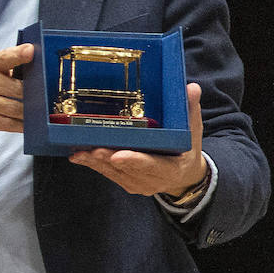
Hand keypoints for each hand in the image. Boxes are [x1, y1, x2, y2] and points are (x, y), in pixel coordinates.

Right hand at [0, 43, 34, 138]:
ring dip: (29, 112)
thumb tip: (39, 69)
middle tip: (46, 98)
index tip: (31, 52)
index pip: (5, 57)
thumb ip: (12, 63)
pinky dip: (21, 124)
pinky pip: (8, 123)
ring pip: (15, 108)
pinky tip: (27, 123)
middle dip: (35, 95)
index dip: (19, 54)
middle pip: (18, 89)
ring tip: (39, 112)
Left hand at [68, 82, 208, 196]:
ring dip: (97, 163)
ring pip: (114, 173)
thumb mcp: (193, 132)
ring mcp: (139, 184)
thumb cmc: (187, 151)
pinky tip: (79, 156)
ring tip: (82, 152)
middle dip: (109, 159)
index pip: (152, 165)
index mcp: (171, 169)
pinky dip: (93, 165)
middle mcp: (154, 180)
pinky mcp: (127, 183)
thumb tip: (192, 88)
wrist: (184, 177)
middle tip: (93, 149)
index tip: (118, 155)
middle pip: (128, 170)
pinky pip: (108, 175)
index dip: (134, 161)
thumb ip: (191, 111)